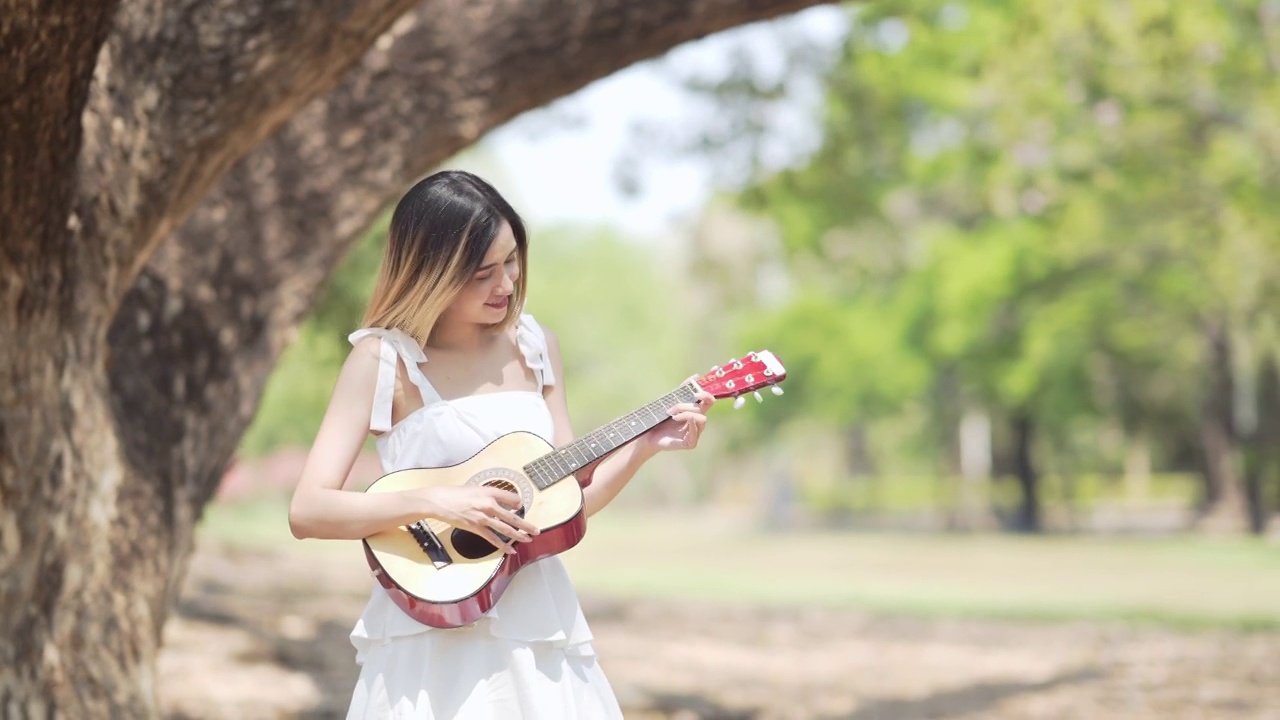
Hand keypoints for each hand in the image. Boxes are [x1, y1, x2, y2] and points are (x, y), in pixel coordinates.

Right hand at [415, 485, 539, 554]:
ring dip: (519, 535)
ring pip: (505, 528)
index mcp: (489, 491)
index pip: (511, 497)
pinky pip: (492, 538)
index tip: (520, 507)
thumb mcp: (474, 488)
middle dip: (526, 524)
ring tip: (529, 539)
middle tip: (537, 530)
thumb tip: (498, 502)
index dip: (518, 503)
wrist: (438, 501)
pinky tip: (510, 550)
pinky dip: (502, 545)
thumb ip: (488, 494)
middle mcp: (488, 504)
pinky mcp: (475, 527)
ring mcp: (482, 517)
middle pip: (512, 516)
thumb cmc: (454, 493)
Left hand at [640, 379, 714, 453]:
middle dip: (686, 405)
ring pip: (701, 419)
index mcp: (695, 411)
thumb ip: (683, 390)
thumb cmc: (660, 418)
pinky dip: (689, 425)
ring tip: (672, 415)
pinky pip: (695, 433)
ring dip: (686, 413)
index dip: (708, 394)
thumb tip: (697, 376)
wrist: (648, 433)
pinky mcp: (690, 443)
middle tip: (672, 408)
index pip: (709, 401)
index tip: (698, 390)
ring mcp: (695, 433)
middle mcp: (697, 421)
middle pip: (703, 408)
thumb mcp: (671, 401)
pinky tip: (677, 420)